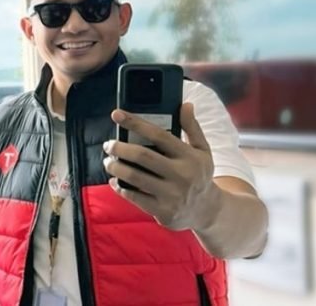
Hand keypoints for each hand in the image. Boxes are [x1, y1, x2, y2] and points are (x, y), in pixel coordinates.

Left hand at [102, 103, 220, 230]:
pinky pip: (135, 197)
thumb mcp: (202, 150)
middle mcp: (181, 175)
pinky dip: (120, 187)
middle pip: (142, 156)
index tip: (117, 114)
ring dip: (116, 167)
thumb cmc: (199, 174)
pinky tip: (115, 181)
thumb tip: (185, 105)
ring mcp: (172, 194)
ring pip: (135, 177)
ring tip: (108, 162)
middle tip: (108, 145)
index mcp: (189, 156)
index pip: (159, 135)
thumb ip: (192, 127)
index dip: (135, 123)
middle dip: (120, 148)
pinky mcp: (163, 211)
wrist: (208, 210)